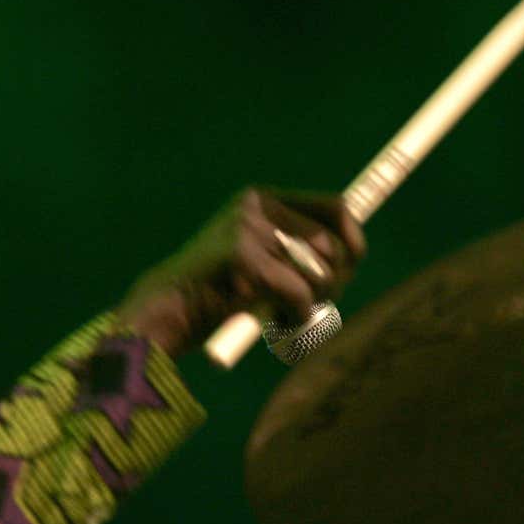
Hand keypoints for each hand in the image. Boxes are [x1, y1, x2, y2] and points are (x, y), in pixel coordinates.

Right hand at [118, 187, 365, 356]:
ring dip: (311, 304)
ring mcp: (247, 228)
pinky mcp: (241, 255)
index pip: (334, 207)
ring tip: (283, 314)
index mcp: (262, 199)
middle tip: (311, 307)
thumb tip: (352, 252)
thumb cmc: (216, 294)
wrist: (167, 312)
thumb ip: (298, 250)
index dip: (354, 236)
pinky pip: (298, 293)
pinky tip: (274, 324)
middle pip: (332, 245)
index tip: (356, 261)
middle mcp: (256, 205)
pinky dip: (294, 317)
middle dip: (332, 283)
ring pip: (319, 272)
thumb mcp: (261, 259)